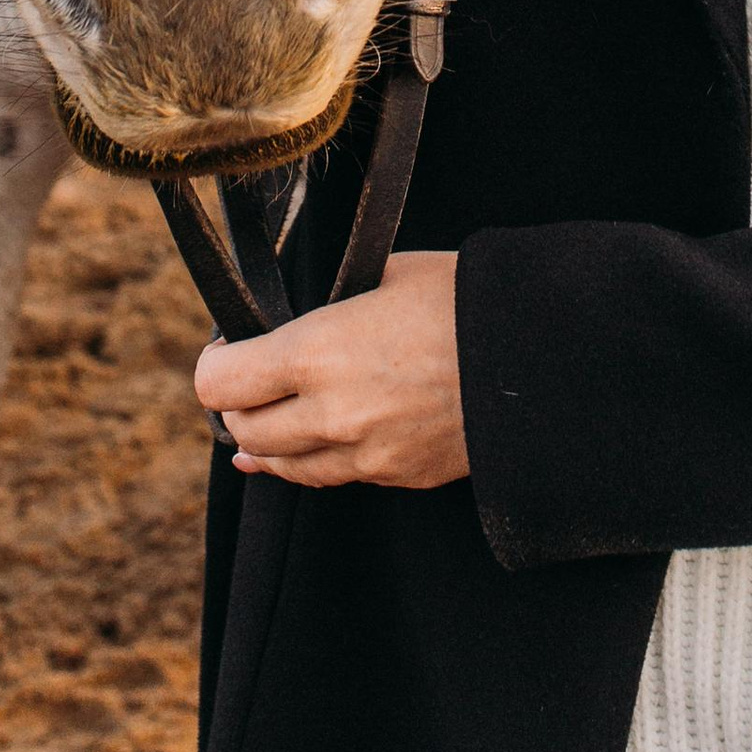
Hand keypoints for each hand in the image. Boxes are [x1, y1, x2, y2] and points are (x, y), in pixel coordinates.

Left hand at [191, 253, 467, 489]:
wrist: (537, 357)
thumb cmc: (461, 298)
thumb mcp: (383, 275)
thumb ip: (327, 304)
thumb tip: (294, 319)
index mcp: (317, 352)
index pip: (220, 384)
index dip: (214, 364)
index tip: (226, 348)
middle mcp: (330, 413)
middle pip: (243, 430)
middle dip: (236, 405)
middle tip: (247, 379)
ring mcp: (364, 453)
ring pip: (282, 465)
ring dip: (268, 441)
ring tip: (265, 418)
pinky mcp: (396, 476)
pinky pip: (331, 476)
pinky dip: (312, 459)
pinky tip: (307, 446)